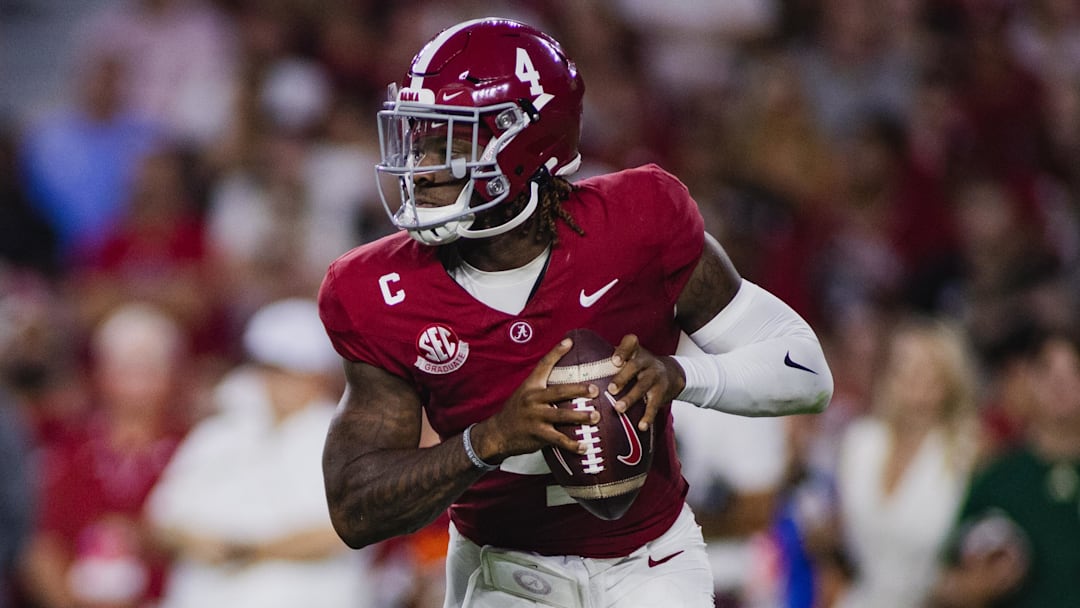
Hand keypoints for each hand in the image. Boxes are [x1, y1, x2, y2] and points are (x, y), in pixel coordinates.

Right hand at [473, 338, 599, 461]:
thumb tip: (565, 380)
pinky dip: (573, 445)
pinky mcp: (538, 435)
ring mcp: (535, 417)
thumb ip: (541, 387)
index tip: (569, 342)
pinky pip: (559, 439)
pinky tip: (585, 447)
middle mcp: (533, 399)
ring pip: (562, 416)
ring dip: (581, 416)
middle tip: (595, 390)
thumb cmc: (516, 412)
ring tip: (596, 417)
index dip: (556, 353)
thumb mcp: (524, 394)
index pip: (544, 365)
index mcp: (531, 386)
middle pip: (559, 391)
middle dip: (579, 390)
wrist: (497, 433)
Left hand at [608, 334, 684, 430]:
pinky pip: (655, 405)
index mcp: (635, 351)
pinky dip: (648, 416)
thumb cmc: (641, 367)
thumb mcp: (630, 357)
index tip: (614, 360)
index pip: (630, 343)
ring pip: (643, 386)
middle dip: (622, 378)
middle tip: (611, 389)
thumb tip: (576, 369)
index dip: (623, 351)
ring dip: (631, 398)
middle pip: (635, 366)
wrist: (672, 373)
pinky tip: (641, 426)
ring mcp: (655, 377)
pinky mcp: (662, 393)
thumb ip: (608, 360)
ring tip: (619, 409)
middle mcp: (647, 361)